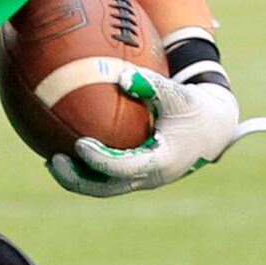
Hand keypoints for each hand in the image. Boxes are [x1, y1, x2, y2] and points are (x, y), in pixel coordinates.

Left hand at [49, 69, 257, 197]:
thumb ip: (152, 85)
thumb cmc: (195, 108)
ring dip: (77, 177)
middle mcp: (149, 177)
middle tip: (53, 160)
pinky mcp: (137, 174)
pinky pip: (107, 177)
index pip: (123, 168)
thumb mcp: (179, 94)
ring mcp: (142, 179)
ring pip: (103, 187)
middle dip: (77, 179)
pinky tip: (66, 151)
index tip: (79, 143)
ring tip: (51, 160)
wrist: (214, 129)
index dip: (99, 160)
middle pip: (106, 188)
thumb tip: (121, 76)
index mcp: (160, 162)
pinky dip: (87, 169)